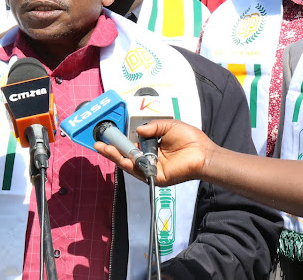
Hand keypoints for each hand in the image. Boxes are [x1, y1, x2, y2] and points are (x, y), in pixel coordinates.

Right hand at [95, 119, 211, 185]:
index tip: (108, 136)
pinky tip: (121, 158)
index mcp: (152, 148)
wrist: (204, 153)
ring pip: (130, 165)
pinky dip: (129, 164)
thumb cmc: (190, 139)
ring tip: (103, 149)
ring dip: (116, 157)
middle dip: (112, 151)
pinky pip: (140, 171)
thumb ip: (152, 127)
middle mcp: (150, 160)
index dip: (120, 142)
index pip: (132, 146)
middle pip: (127, 156)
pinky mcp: (156, 178)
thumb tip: (137, 129)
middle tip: (98, 144)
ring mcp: (152, 170)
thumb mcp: (168, 126)